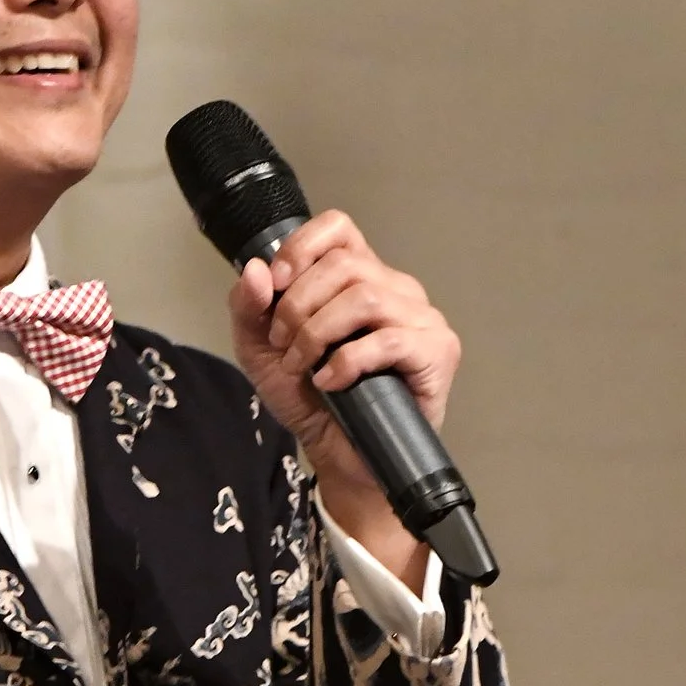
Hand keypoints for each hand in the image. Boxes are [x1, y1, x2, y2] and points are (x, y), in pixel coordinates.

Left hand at [228, 213, 460, 568]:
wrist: (339, 456)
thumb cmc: (312, 400)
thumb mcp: (261, 351)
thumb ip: (249, 308)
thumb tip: (257, 270)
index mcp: (358, 277)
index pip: (338, 229)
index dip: (301, 248)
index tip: (276, 284)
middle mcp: (394, 289)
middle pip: (344, 265)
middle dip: (298, 306)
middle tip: (284, 345)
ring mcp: (420, 319)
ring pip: (366, 297)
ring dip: (319, 333)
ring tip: (305, 366)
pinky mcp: (436, 352)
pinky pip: (390, 339)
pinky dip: (348, 361)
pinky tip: (332, 382)